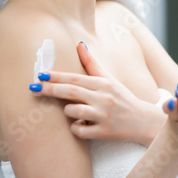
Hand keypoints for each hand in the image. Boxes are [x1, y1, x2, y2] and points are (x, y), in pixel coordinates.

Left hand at [30, 42, 164, 144]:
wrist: (143, 121)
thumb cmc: (122, 98)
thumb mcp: (108, 78)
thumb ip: (91, 63)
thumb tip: (79, 44)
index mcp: (102, 83)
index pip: (74, 78)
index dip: (56, 76)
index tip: (40, 75)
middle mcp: (103, 98)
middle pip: (71, 92)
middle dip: (50, 90)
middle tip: (34, 89)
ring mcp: (103, 116)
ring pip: (74, 112)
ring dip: (68, 112)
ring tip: (72, 111)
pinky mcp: (104, 133)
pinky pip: (80, 131)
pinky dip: (76, 128)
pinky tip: (80, 125)